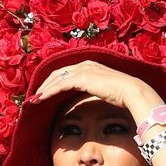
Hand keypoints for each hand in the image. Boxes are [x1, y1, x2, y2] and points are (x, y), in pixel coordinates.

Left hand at [33, 60, 162, 115]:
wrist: (132, 93)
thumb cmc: (123, 95)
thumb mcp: (105, 90)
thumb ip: (95, 90)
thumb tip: (91, 98)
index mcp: (90, 66)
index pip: (65, 72)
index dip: (53, 83)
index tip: (44, 93)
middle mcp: (85, 64)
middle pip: (57, 73)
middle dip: (44, 85)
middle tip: (34, 97)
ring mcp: (83, 69)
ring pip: (56, 78)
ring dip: (43, 90)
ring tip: (33, 100)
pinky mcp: (82, 78)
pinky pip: (60, 84)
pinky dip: (49, 92)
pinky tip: (41, 99)